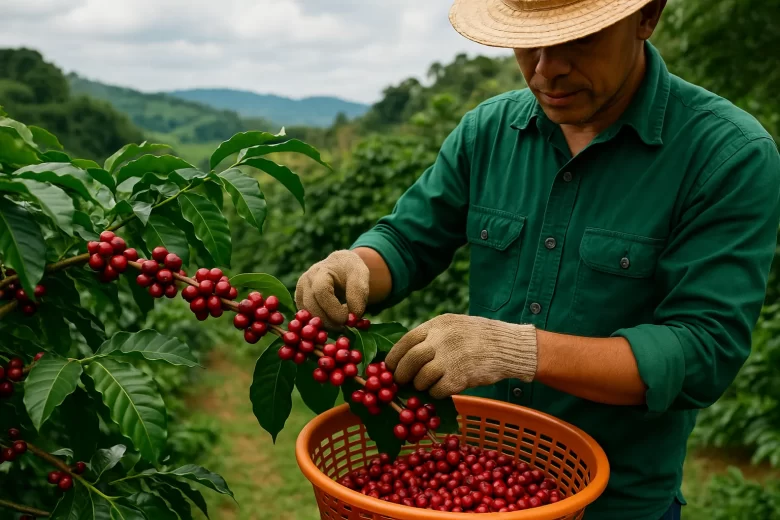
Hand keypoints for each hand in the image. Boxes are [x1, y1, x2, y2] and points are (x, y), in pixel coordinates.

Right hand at [295, 250, 369, 329]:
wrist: (340, 266)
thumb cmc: (351, 271)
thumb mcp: (360, 276)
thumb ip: (358, 294)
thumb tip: (352, 318)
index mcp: (320, 271)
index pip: (321, 292)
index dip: (334, 309)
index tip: (347, 319)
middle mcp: (305, 281)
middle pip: (311, 306)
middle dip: (329, 321)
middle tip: (344, 327)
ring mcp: (299, 292)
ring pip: (306, 315)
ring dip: (324, 325)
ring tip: (340, 325)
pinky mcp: (299, 303)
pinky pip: (305, 319)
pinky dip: (319, 326)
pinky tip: (332, 324)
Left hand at [385, 314, 537, 398]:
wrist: (508, 346)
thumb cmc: (478, 337)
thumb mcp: (453, 325)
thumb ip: (431, 336)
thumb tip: (405, 356)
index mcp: (438, 325)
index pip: (406, 341)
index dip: (394, 357)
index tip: (389, 367)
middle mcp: (441, 339)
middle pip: (409, 361)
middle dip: (401, 374)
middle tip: (401, 382)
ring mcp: (451, 358)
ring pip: (421, 378)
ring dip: (420, 385)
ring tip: (426, 385)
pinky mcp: (460, 377)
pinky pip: (437, 391)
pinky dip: (435, 393)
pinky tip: (442, 389)